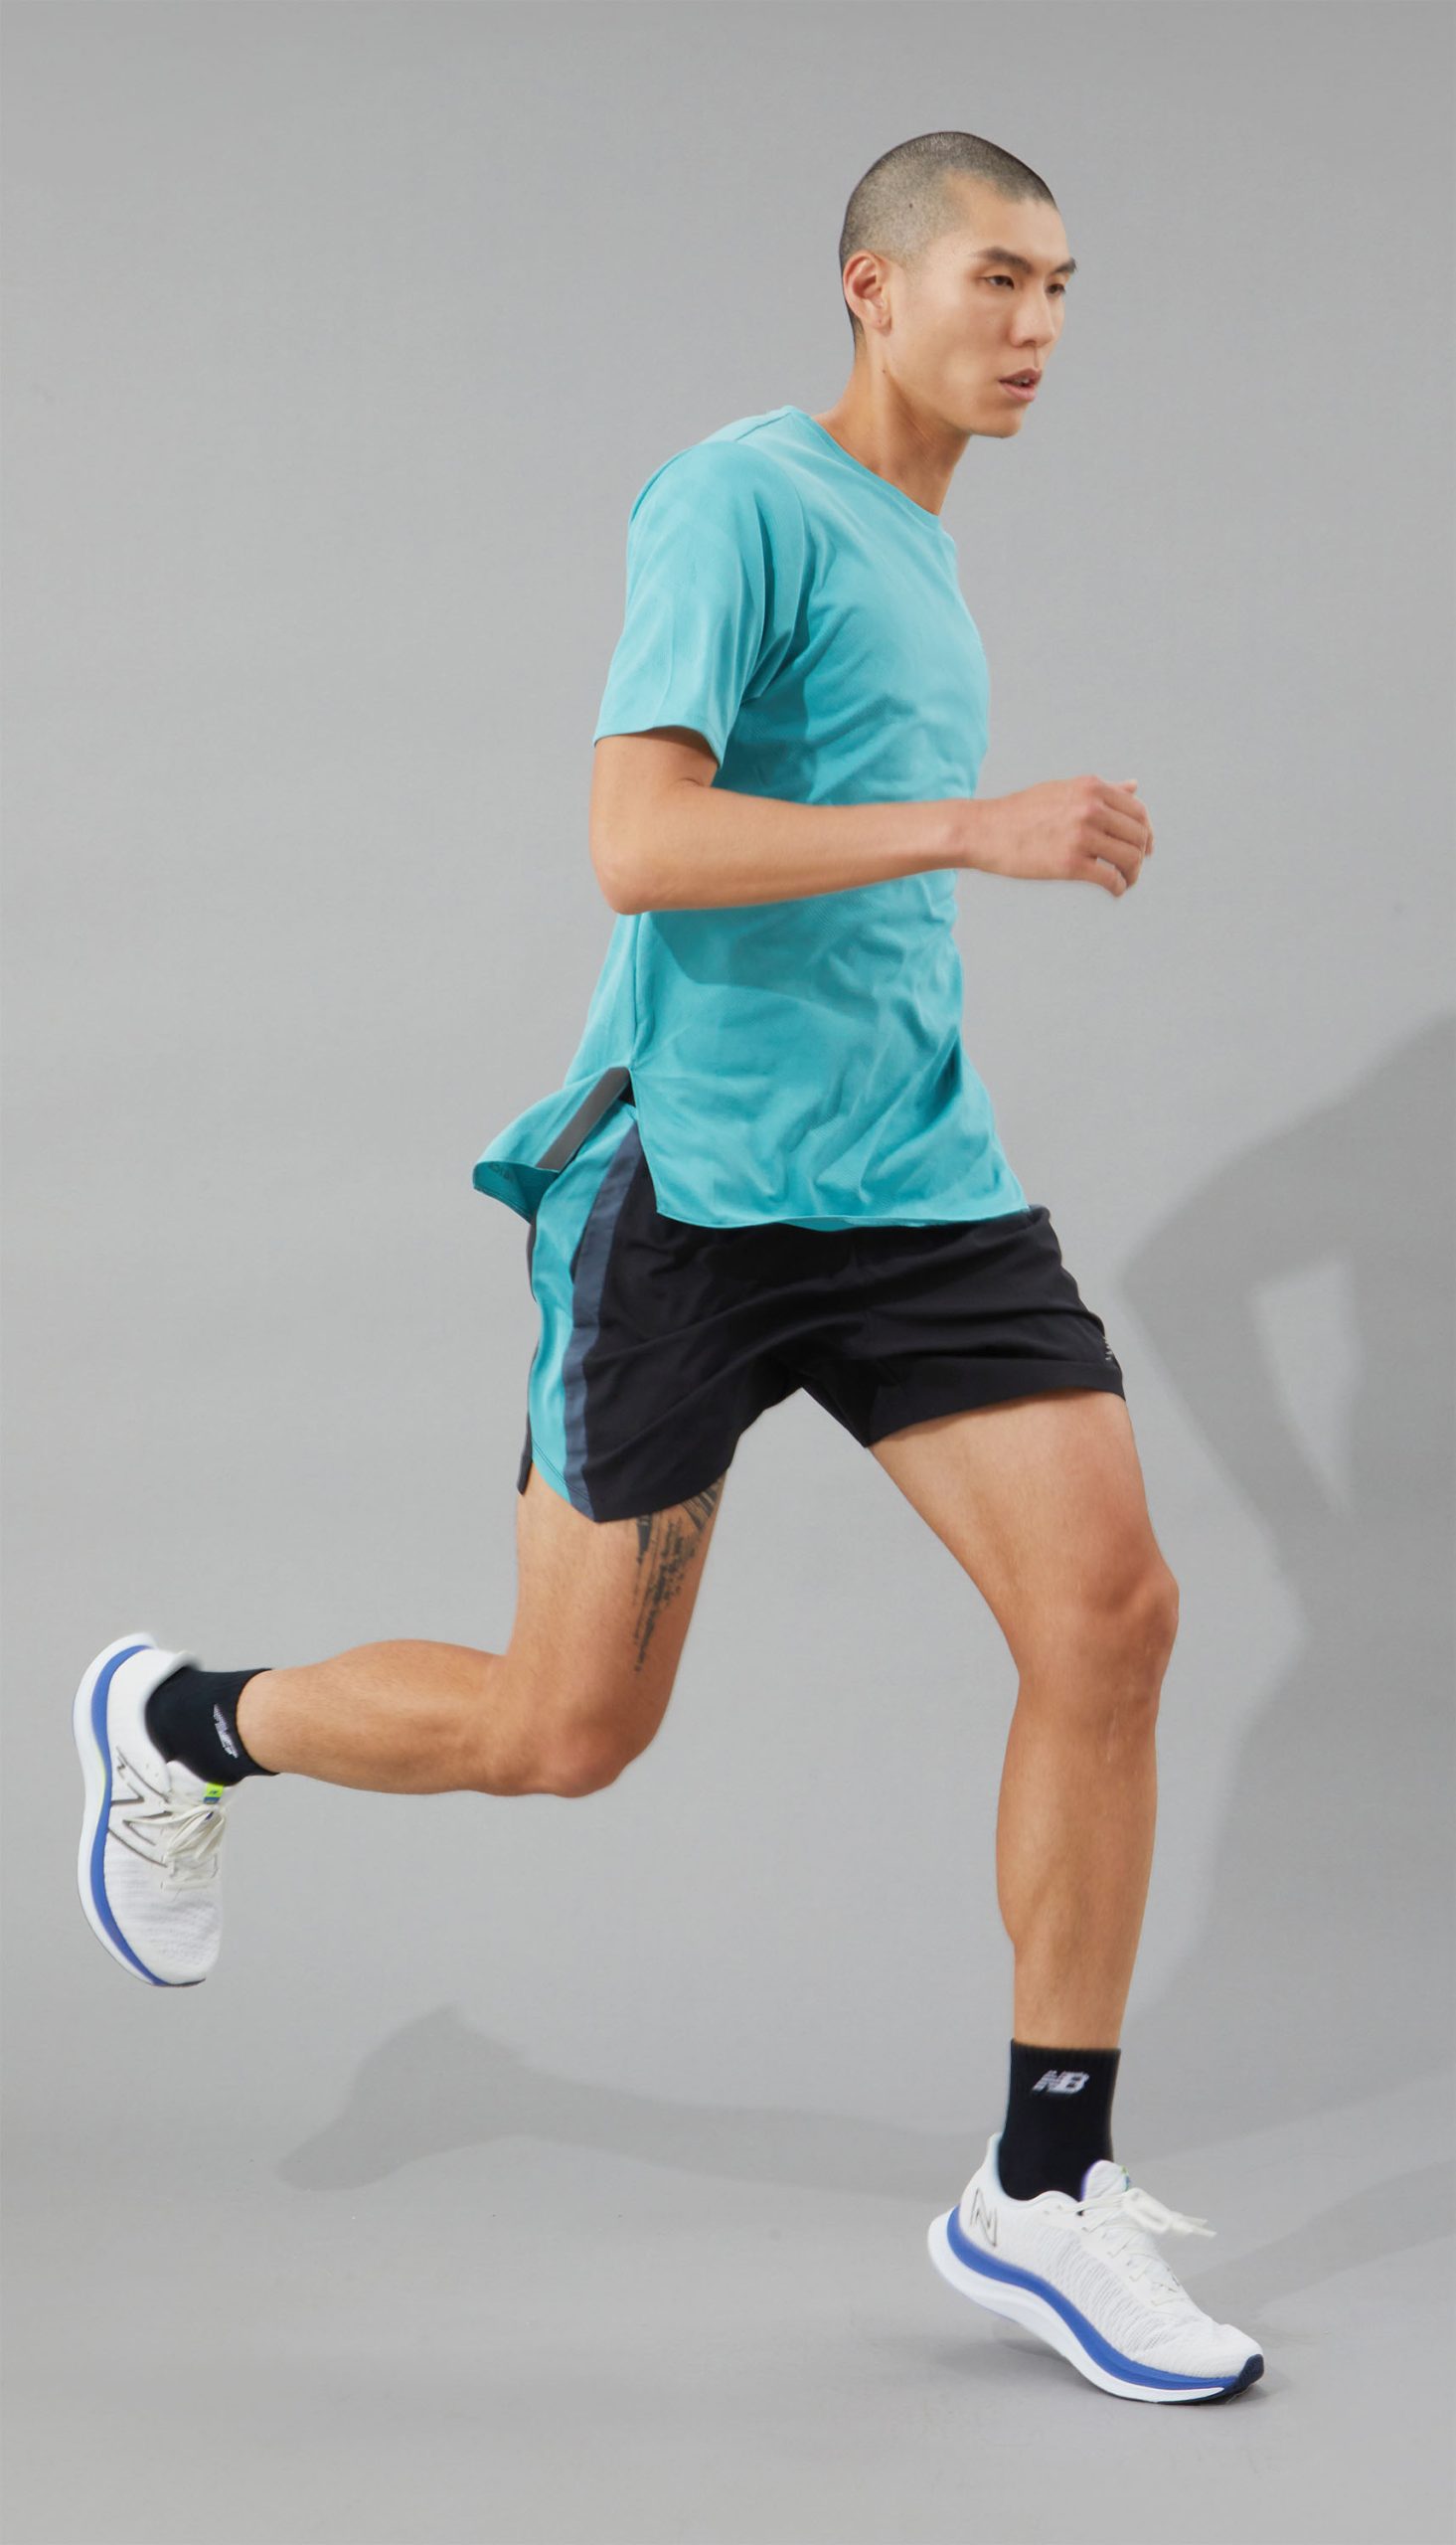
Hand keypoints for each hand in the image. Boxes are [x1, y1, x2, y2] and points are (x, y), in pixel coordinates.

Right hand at [959, 776, 1153, 894]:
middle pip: (1138, 835)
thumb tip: (1134, 785)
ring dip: (1133, 874)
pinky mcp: (1070, 864)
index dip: (1146, 832)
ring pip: (1129, 858)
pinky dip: (1118, 888)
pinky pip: (1110, 878)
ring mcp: (1081, 835)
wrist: (985, 830)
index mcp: (1091, 788)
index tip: (1143, 847)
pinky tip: (1114, 891)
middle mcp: (1090, 808)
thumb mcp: (1064, 791)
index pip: (1138, 811)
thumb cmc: (1023, 812)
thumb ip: (1102, 790)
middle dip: (1140, 855)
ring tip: (1125, 881)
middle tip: (1133, 869)